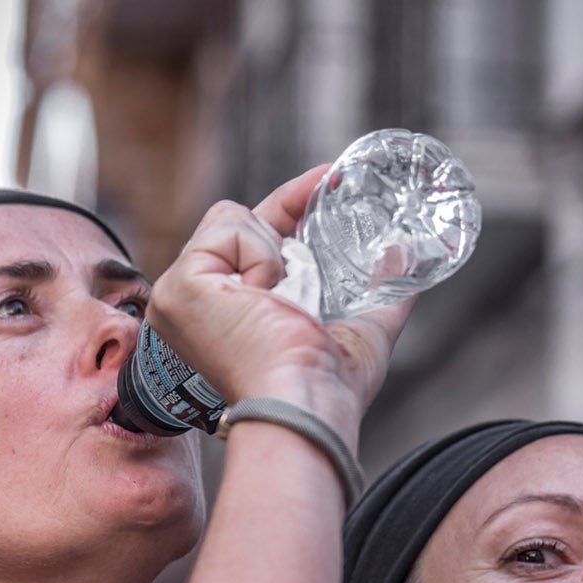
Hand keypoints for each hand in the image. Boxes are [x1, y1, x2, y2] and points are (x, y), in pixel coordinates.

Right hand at [147, 166, 413, 439]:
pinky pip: (228, 227)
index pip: (252, 243)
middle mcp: (197, 307)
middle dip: (285, 207)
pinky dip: (258, 254)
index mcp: (230, 317)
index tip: (327, 180)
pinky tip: (263, 296)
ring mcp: (179, 296)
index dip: (288, 208)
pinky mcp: (180, 286)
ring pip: (231, 216)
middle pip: (236, 222)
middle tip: (329, 190)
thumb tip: (403, 256)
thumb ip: (380, 292)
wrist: (307, 401)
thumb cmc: (330, 387)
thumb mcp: (361, 329)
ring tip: (281, 298)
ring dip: (272, 248)